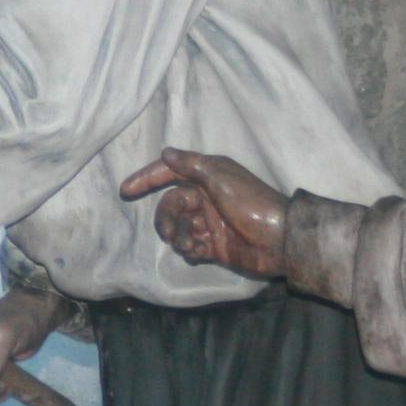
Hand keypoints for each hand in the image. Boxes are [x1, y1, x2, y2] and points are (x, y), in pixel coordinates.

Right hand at [119, 149, 288, 277]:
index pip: (171, 173)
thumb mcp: (220, 179)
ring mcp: (210, 223)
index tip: (126, 190)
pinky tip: (199, 253)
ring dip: (179, 236)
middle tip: (170, 233)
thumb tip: (165, 153)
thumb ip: (191, 165)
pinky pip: (190, 246)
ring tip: (191, 245)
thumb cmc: (252, 204)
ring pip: (179, 227)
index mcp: (208, 176)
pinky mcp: (215, 245)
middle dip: (166, 219)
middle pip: (171, 205)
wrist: (280, 241)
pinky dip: (190, 249)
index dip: (148, 178)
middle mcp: (207, 197)